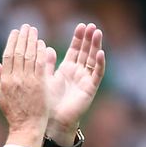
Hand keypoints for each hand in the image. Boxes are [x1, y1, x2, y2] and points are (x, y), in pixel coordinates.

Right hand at [0, 24, 52, 146]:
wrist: (27, 127)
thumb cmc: (14, 114)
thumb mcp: (1, 97)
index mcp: (5, 81)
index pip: (7, 56)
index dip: (11, 42)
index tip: (15, 32)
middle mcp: (15, 79)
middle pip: (18, 53)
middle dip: (22, 37)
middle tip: (26, 26)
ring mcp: (28, 81)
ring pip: (29, 56)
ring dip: (32, 41)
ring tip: (34, 30)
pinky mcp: (39, 85)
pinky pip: (40, 65)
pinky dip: (41, 53)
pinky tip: (42, 44)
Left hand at [45, 23, 105, 142]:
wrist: (51, 121)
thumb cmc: (46, 102)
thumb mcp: (45, 79)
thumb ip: (46, 64)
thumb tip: (44, 46)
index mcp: (66, 69)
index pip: (75, 50)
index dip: (78, 38)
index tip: (80, 26)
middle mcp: (78, 73)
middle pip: (86, 52)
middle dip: (89, 39)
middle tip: (91, 25)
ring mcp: (85, 80)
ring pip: (93, 60)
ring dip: (96, 46)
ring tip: (98, 33)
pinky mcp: (90, 89)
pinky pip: (96, 74)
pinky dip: (99, 64)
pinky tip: (101, 53)